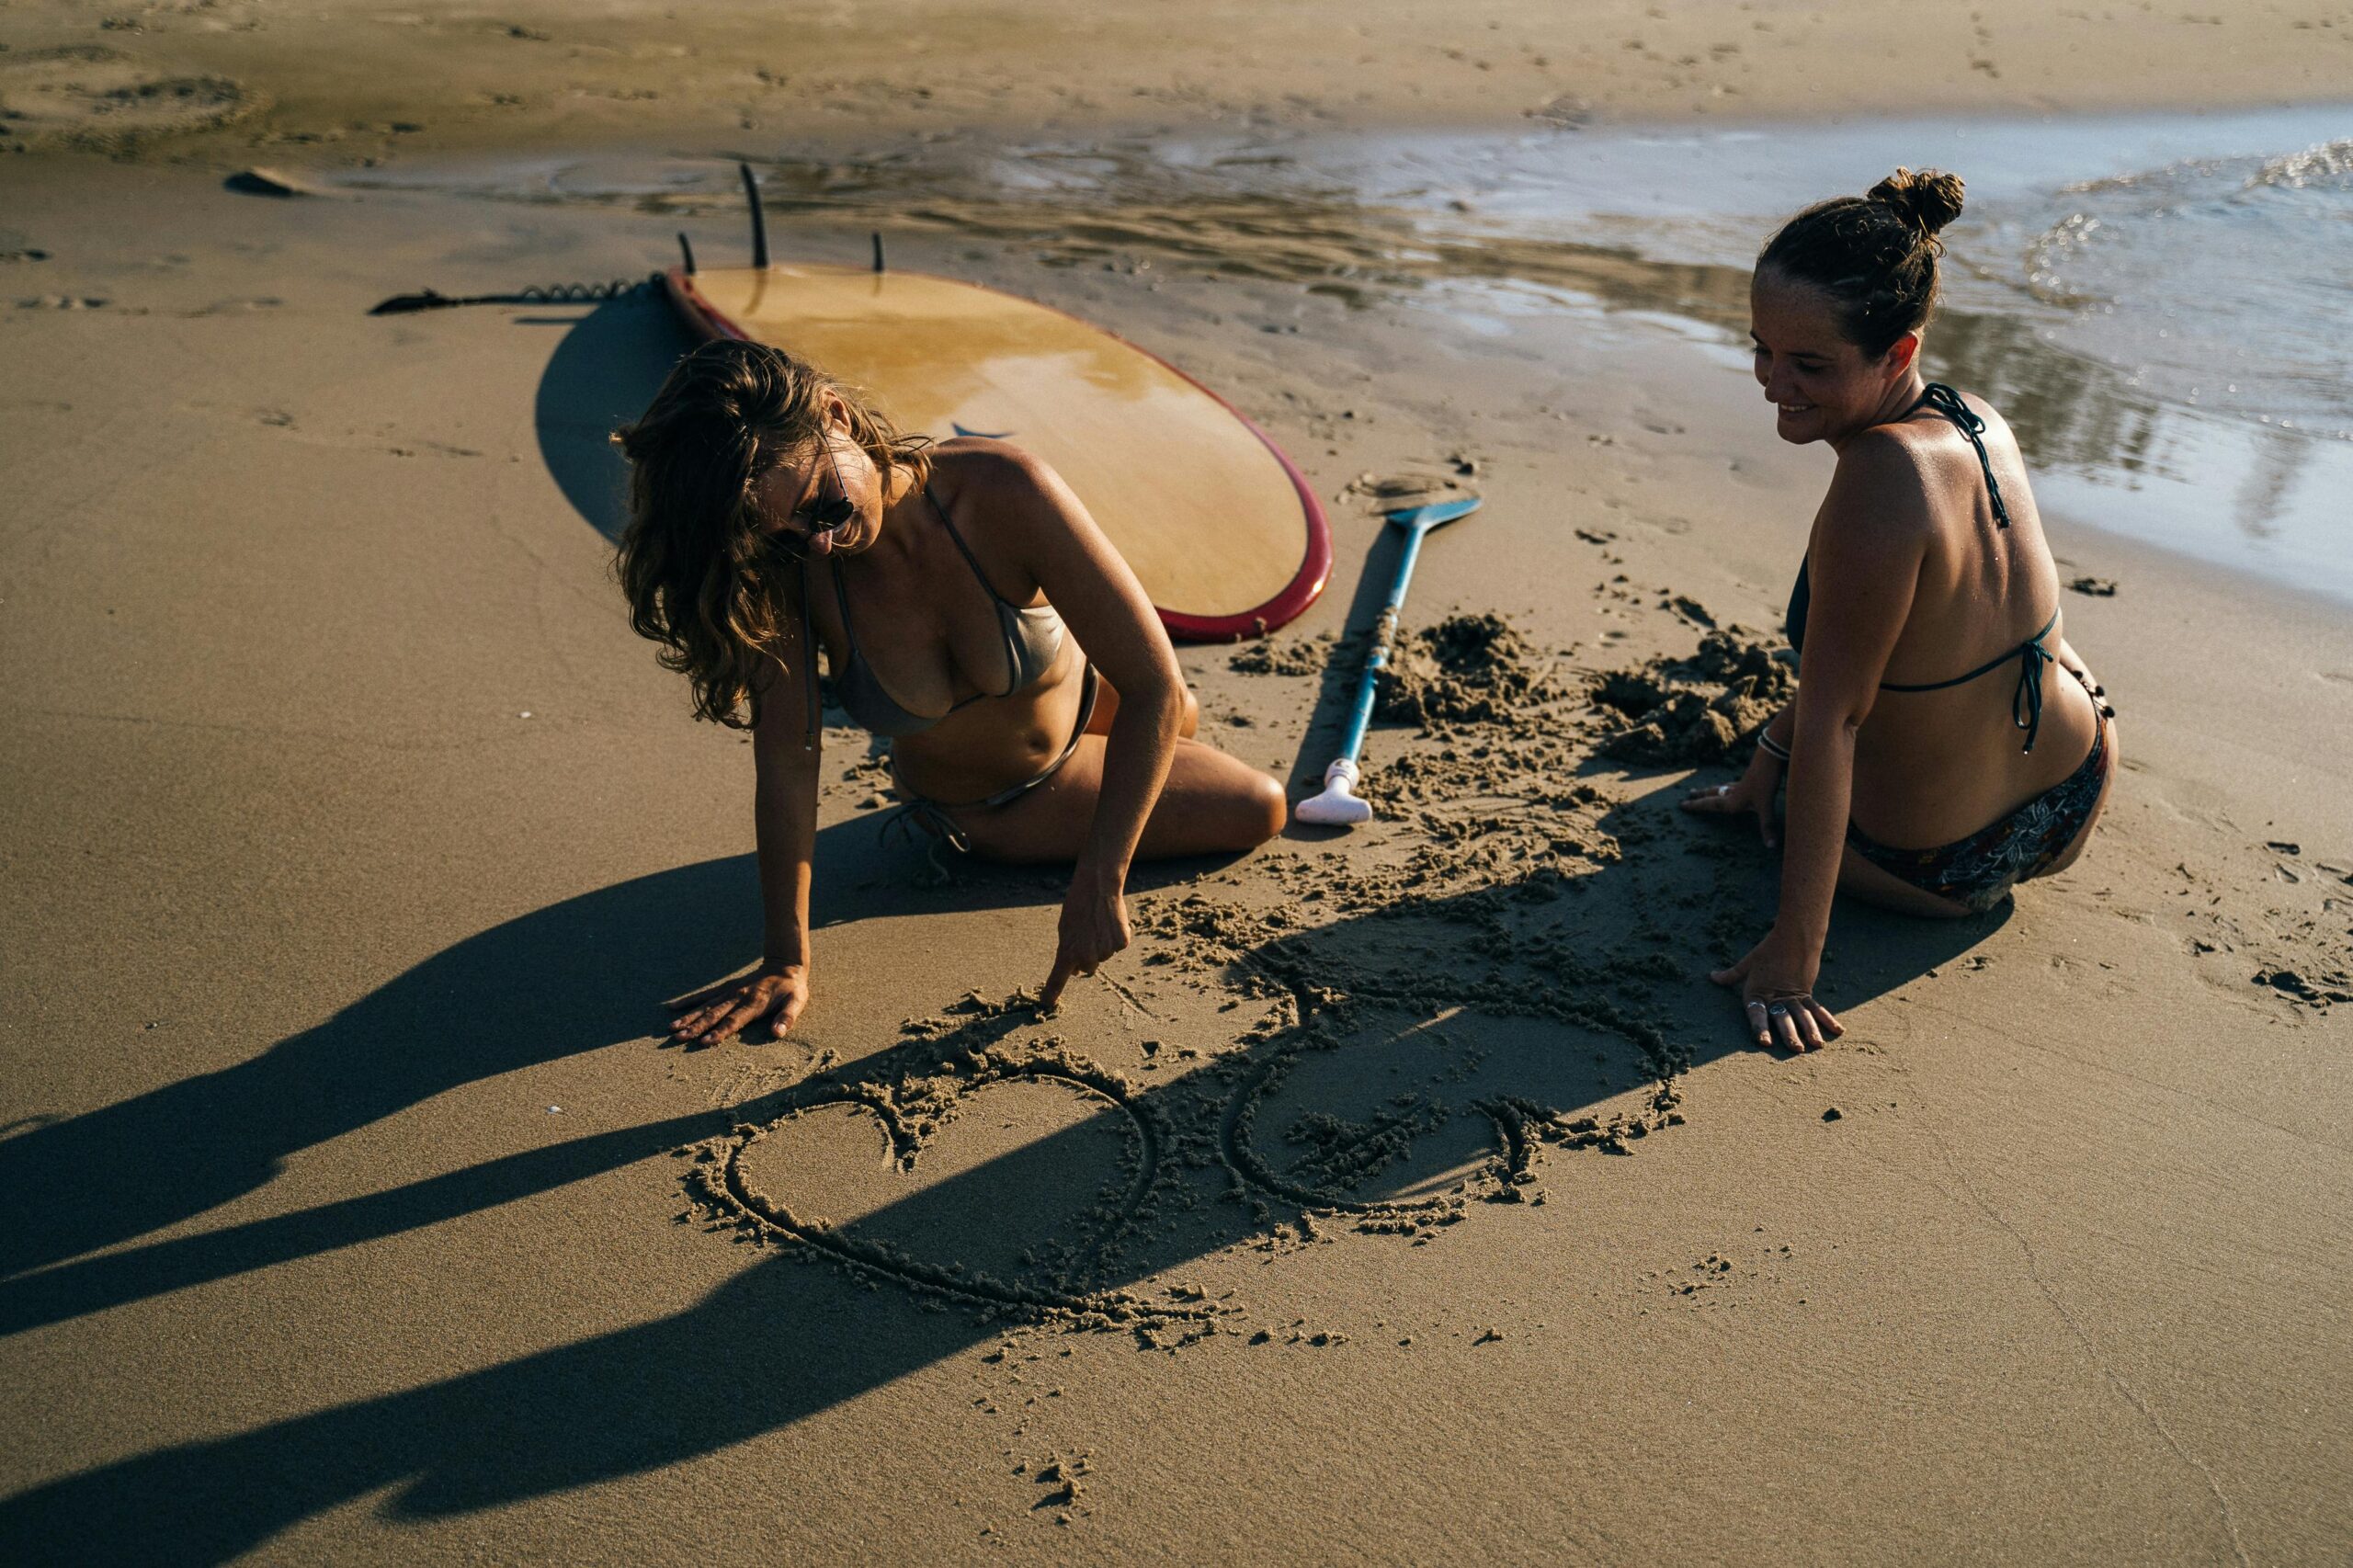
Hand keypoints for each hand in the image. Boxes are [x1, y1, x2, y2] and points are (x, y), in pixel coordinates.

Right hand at [668, 961, 809, 1044]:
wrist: (784, 965)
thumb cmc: (791, 989)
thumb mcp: (797, 1002)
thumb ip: (787, 1018)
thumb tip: (777, 1033)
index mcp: (755, 1002)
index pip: (734, 1020)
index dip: (719, 1032)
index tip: (703, 1042)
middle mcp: (738, 996)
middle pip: (714, 1014)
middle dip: (696, 1027)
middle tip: (679, 1037)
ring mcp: (730, 991)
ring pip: (706, 1005)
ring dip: (689, 1017)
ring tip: (672, 1027)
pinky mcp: (725, 987)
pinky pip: (705, 994)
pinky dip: (689, 1000)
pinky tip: (673, 1007)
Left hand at [1040, 873, 1129, 1009]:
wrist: (1098, 886)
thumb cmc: (1077, 905)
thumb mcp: (1066, 929)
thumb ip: (1069, 950)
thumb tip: (1078, 970)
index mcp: (1068, 952)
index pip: (1058, 978)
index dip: (1052, 992)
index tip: (1046, 1003)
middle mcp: (1086, 956)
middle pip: (1087, 967)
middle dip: (1086, 955)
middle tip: (1086, 935)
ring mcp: (1105, 951)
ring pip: (1103, 956)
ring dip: (1101, 945)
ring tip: (1098, 923)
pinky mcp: (1121, 943)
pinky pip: (1117, 946)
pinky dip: (1115, 937)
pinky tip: (1110, 922)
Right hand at [1680, 751, 1782, 846]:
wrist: (1770, 757)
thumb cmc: (1765, 782)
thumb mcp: (1766, 806)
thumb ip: (1767, 826)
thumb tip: (1770, 846)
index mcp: (1732, 801)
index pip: (1709, 804)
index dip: (1695, 806)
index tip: (1682, 804)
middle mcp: (1733, 792)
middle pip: (1712, 794)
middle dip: (1700, 796)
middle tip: (1689, 794)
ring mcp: (1741, 784)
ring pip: (1722, 788)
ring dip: (1712, 790)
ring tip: (1706, 790)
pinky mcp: (1749, 778)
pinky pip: (1733, 784)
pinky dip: (1728, 787)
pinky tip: (1733, 786)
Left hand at [1712, 927, 1842, 1051]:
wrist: (1795, 936)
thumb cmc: (1768, 950)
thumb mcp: (1748, 963)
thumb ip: (1732, 975)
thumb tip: (1713, 977)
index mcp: (1758, 992)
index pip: (1757, 1013)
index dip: (1760, 1027)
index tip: (1765, 1042)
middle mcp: (1777, 997)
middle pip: (1783, 1018)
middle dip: (1790, 1034)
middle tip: (1796, 1049)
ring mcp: (1794, 995)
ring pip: (1803, 1016)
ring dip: (1810, 1030)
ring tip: (1816, 1046)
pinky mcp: (1807, 991)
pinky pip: (1818, 1008)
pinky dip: (1828, 1019)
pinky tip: (1838, 1031)